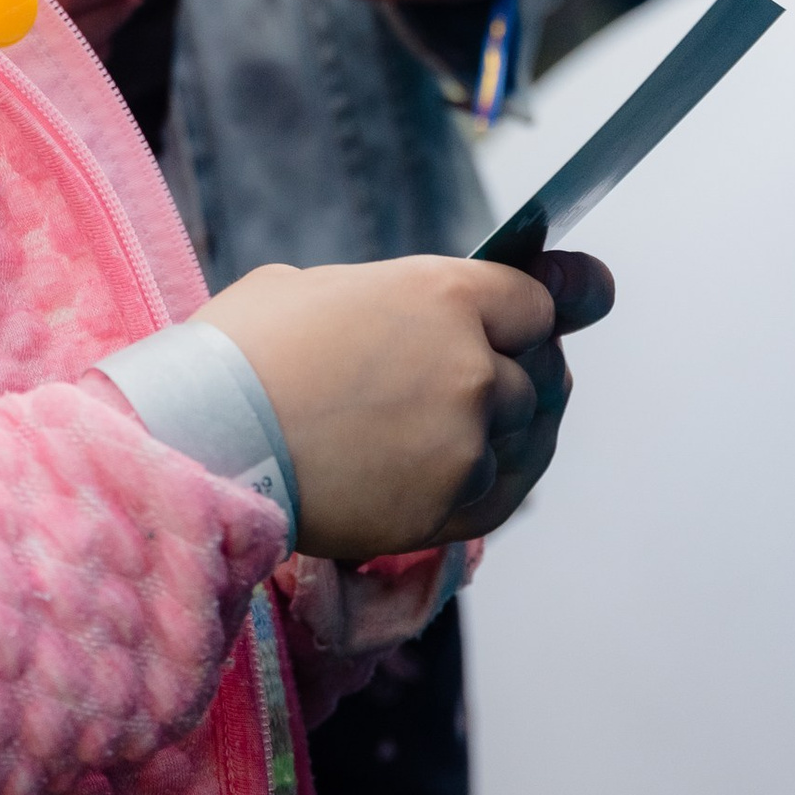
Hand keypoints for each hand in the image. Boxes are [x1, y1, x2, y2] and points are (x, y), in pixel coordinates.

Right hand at [199, 246, 610, 560]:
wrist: (204, 438)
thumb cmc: (240, 353)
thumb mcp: (314, 287)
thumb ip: (388, 299)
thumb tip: (399, 320)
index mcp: (444, 294)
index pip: (540, 298)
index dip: (562, 297)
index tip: (590, 293)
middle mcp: (473, 365)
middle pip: (542, 371)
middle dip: (526, 369)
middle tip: (499, 374)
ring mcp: (467, 441)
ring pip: (529, 436)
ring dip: (513, 431)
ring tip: (473, 430)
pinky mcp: (449, 507)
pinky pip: (502, 493)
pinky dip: (493, 481)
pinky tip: (470, 475)